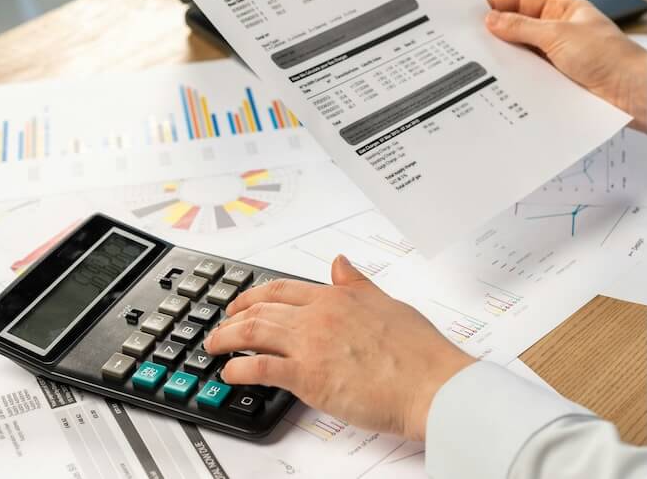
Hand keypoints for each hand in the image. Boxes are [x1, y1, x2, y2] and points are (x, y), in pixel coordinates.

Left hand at [202, 256, 474, 440]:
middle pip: (261, 309)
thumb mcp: (387, 303)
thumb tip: (340, 262)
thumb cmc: (419, 351)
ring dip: (226, 338)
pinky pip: (260, 368)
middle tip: (221, 325)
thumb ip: (357, 284)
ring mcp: (310, 344)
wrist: (431, 383)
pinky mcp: (307, 376)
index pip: (283, 289)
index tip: (243, 303)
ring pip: (253, 332)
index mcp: (336, 297)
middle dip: (233, 317)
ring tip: (214, 347)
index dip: (255, 295)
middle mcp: (317, 316)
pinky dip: (238, 369)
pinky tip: (230, 372)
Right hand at [485, 0, 646, 132]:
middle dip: (496, 34)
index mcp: (563, 11)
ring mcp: (556, 57)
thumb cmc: (609, 57)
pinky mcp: (555, 80)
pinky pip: (527, 75)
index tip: (473, 14)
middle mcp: (559, 32)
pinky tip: (500, 80)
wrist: (631, 94)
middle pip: (518, 28)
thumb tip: (492, 19)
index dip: (498, 6)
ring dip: (505, 58)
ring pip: (521, 54)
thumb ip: (521, 27)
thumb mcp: (558, 35)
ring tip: (481, 61)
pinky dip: (514, 77)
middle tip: (470, 40)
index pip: (522, 2)